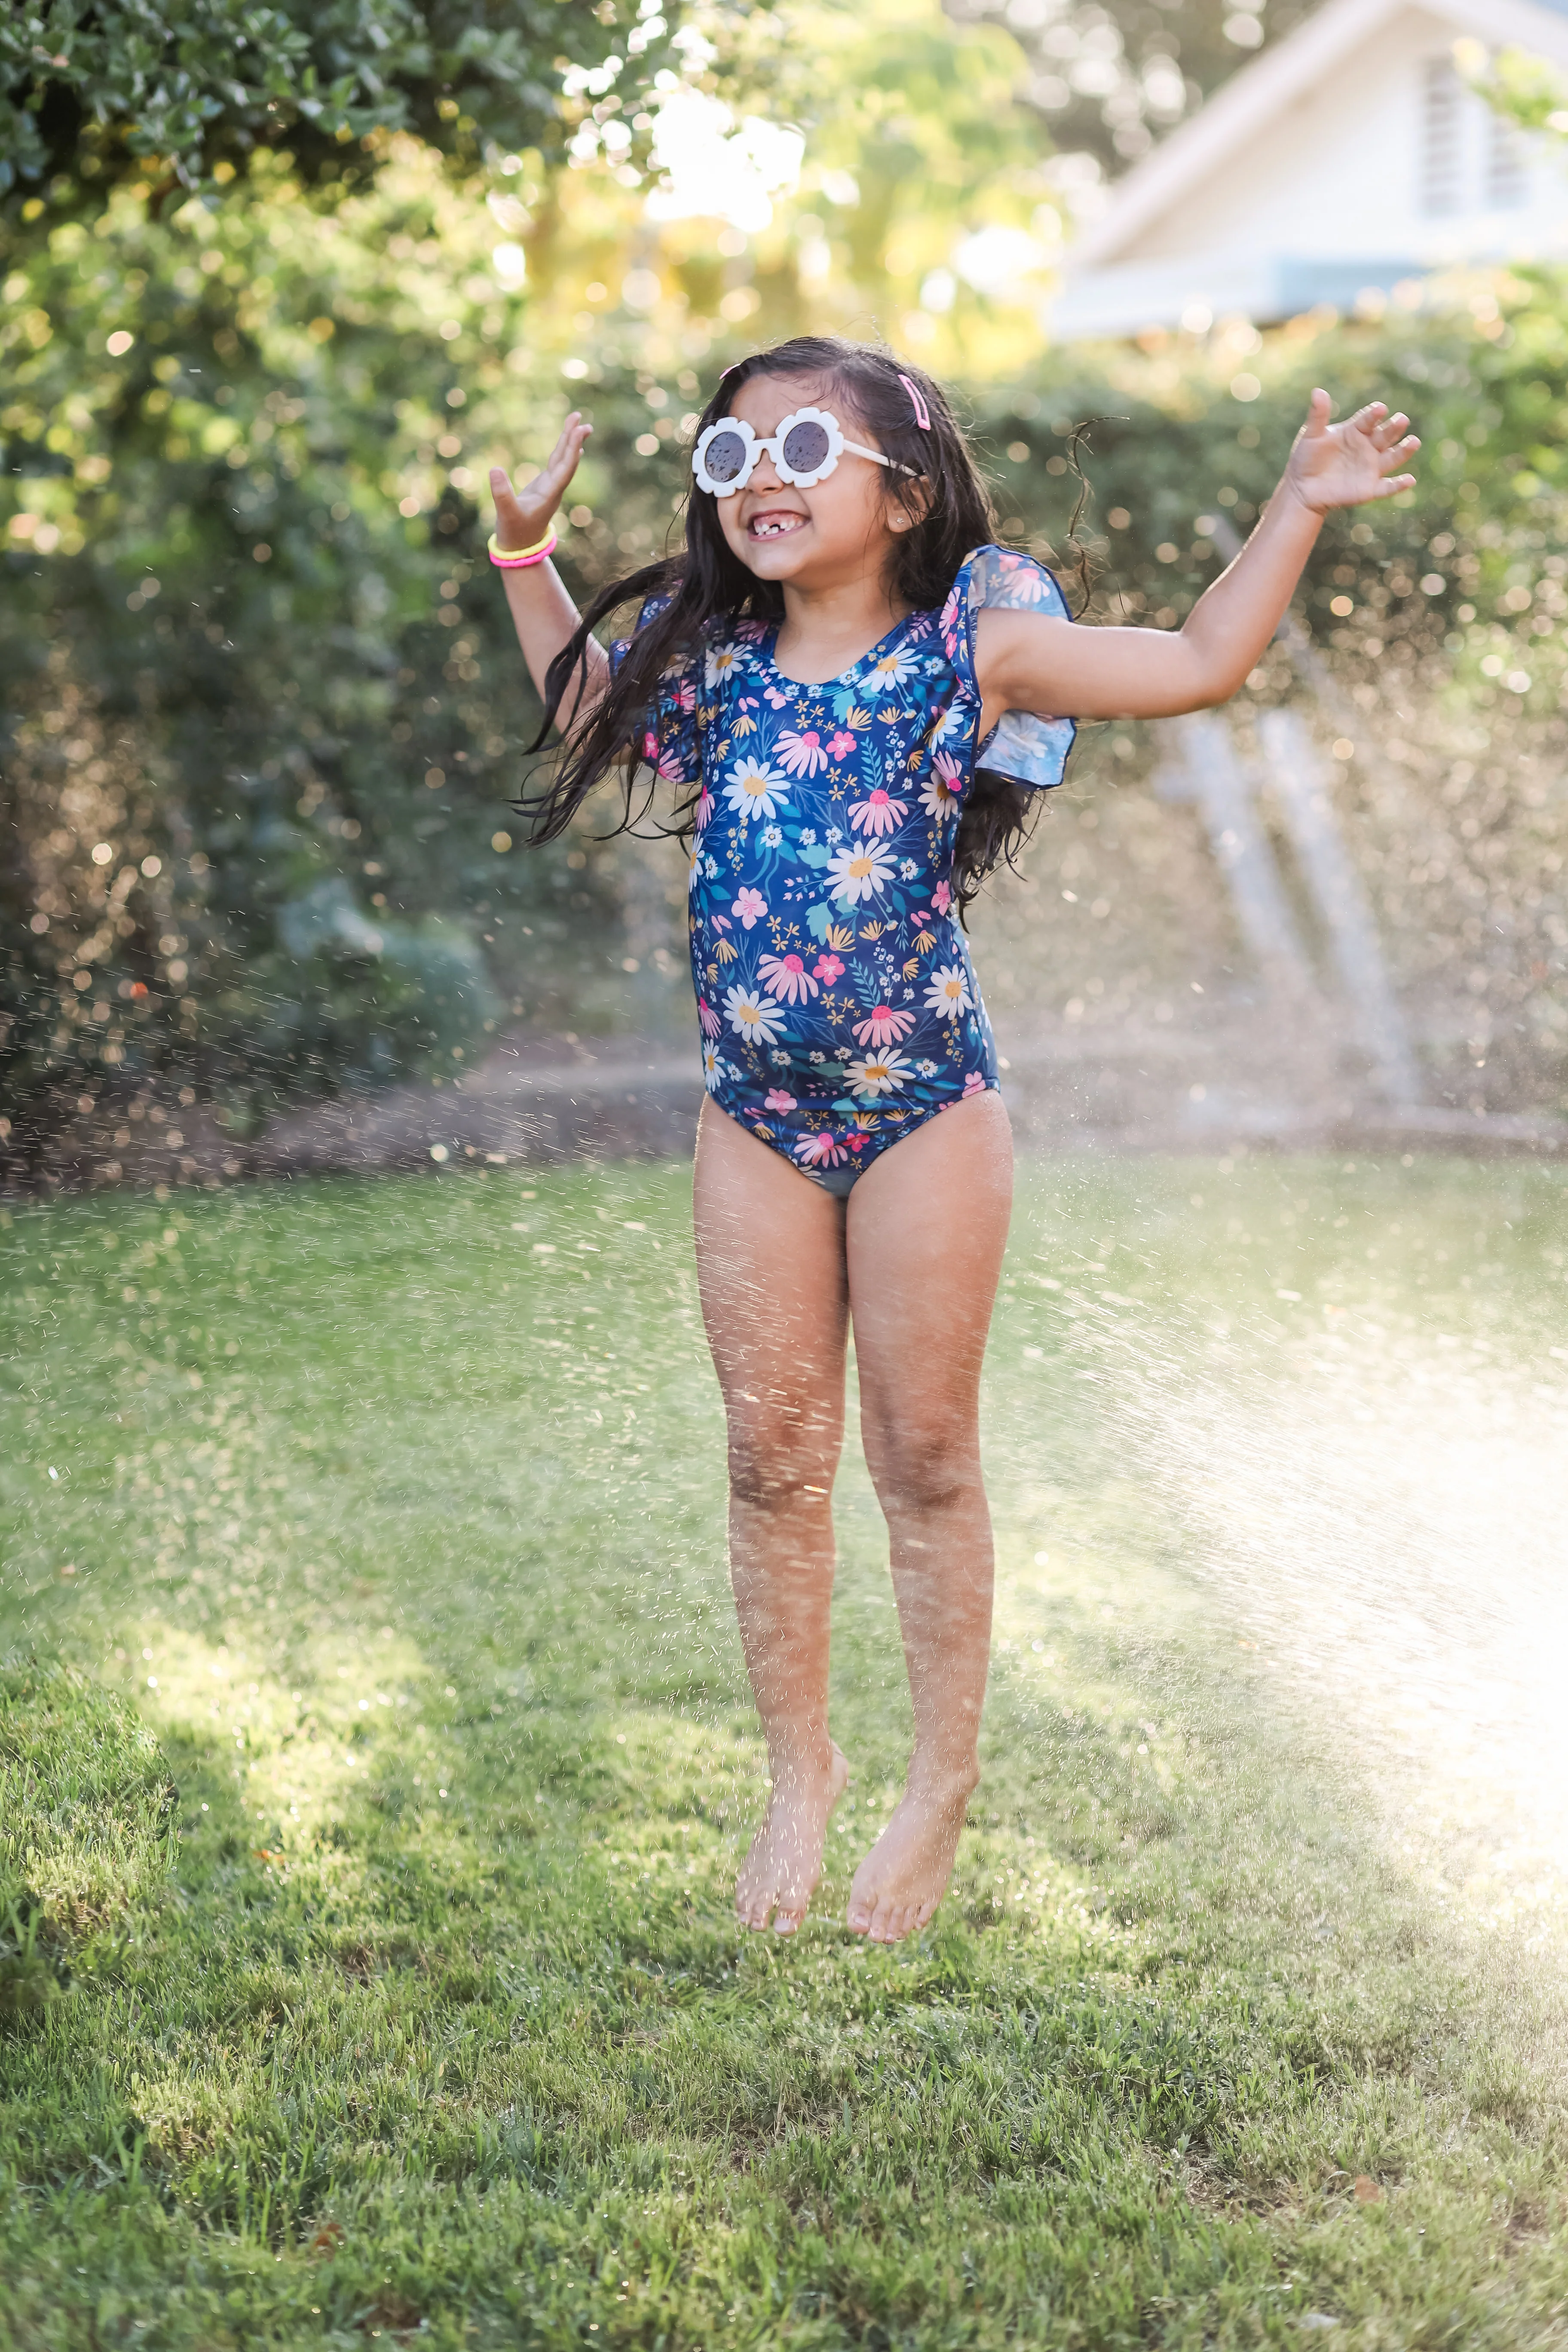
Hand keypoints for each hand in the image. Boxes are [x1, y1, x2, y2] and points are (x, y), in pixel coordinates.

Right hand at [489, 410, 591, 551]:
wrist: (520, 549)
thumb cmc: (514, 532)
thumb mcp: (505, 513)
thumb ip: (501, 493)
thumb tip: (494, 469)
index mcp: (550, 494)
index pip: (565, 468)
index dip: (572, 449)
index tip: (579, 430)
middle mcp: (554, 489)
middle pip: (567, 459)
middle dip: (574, 438)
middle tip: (580, 417)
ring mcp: (549, 487)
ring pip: (562, 460)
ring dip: (570, 441)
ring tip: (579, 422)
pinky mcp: (542, 487)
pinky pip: (555, 465)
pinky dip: (563, 452)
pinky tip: (572, 445)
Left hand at [1283, 389, 1418, 515]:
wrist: (1302, 487)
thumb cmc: (1307, 458)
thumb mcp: (1311, 435)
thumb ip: (1318, 415)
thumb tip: (1317, 391)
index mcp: (1356, 431)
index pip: (1368, 420)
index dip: (1374, 414)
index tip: (1380, 408)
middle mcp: (1369, 447)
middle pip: (1385, 435)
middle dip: (1394, 428)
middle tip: (1402, 419)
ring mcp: (1371, 467)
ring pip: (1393, 457)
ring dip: (1404, 450)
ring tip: (1414, 441)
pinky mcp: (1370, 488)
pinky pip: (1387, 487)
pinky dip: (1398, 485)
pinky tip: (1410, 480)